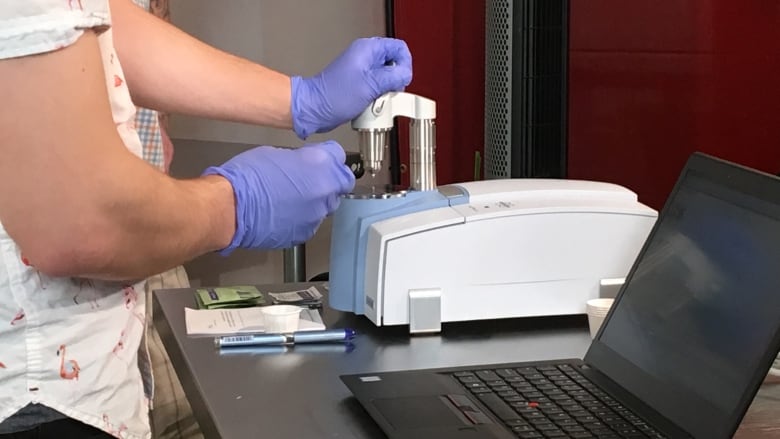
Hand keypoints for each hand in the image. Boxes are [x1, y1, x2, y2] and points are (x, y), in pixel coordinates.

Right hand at [202, 141, 355, 253]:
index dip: (327, 155)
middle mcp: (325, 190)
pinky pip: (311, 222)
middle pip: (342, 183)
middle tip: (311, 178)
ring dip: (316, 200)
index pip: (339, 155)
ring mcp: (317, 214)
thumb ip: (299, 159)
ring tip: (293, 198)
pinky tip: (284, 213)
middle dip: (330, 179)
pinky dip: (302, 217)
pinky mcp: (305, 232)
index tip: (319, 158)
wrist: (231, 208)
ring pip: (327, 205)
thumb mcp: (276, 153)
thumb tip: (303, 164)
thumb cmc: (247, 176)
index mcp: (320, 163)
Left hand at [291, 37, 412, 138]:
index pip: (399, 48)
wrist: (315, 108)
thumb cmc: (334, 95)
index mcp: (368, 49)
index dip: (405, 64)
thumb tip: (406, 74)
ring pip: (387, 77)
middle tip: (389, 92)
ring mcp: (362, 70)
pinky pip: (377, 87)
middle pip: (394, 63)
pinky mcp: (359, 83)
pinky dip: (378, 96)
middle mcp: (365, 57)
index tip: (401, 80)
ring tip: (377, 100)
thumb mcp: (371, 85)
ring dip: (386, 91)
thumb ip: (393, 77)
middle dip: (396, 80)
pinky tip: (371, 103)